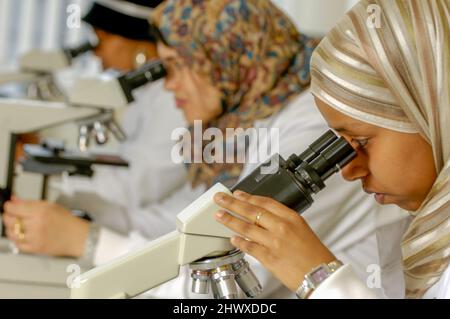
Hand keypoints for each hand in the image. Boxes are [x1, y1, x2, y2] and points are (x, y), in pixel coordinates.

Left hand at [2, 198, 88, 256]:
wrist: (77, 236)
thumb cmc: (67, 221)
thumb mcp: (51, 206)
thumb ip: (31, 203)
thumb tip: (16, 200)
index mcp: (41, 212)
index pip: (14, 208)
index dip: (9, 206)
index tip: (9, 205)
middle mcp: (36, 225)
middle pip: (10, 220)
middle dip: (8, 216)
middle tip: (12, 214)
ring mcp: (35, 238)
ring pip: (11, 233)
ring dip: (10, 228)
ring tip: (17, 225)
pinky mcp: (35, 248)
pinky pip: (17, 244)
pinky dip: (16, 239)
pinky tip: (21, 235)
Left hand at [213, 190, 335, 291]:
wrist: (321, 274)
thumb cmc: (313, 253)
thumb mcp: (301, 228)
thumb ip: (282, 220)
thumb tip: (261, 216)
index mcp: (291, 217)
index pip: (265, 201)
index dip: (248, 196)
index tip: (237, 193)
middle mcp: (282, 227)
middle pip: (252, 211)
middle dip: (232, 203)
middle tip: (220, 199)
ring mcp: (274, 242)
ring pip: (246, 227)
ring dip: (230, 220)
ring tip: (219, 215)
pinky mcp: (269, 258)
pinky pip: (249, 247)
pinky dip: (239, 242)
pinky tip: (232, 238)